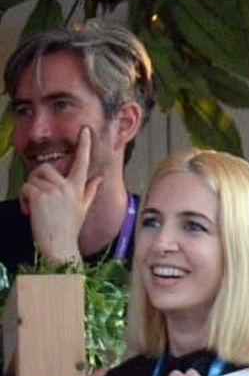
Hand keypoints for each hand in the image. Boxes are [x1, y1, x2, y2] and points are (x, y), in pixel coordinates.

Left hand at [21, 126, 102, 260]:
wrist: (60, 245)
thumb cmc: (70, 229)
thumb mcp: (83, 208)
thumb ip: (90, 191)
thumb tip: (99, 178)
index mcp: (78, 188)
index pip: (82, 163)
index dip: (84, 145)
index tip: (85, 130)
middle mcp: (67, 187)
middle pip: (45, 168)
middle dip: (36, 179)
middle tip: (37, 196)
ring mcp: (54, 191)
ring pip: (32, 179)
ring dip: (28, 192)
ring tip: (34, 208)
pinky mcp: (40, 195)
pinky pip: (26, 188)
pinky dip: (23, 199)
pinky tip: (29, 211)